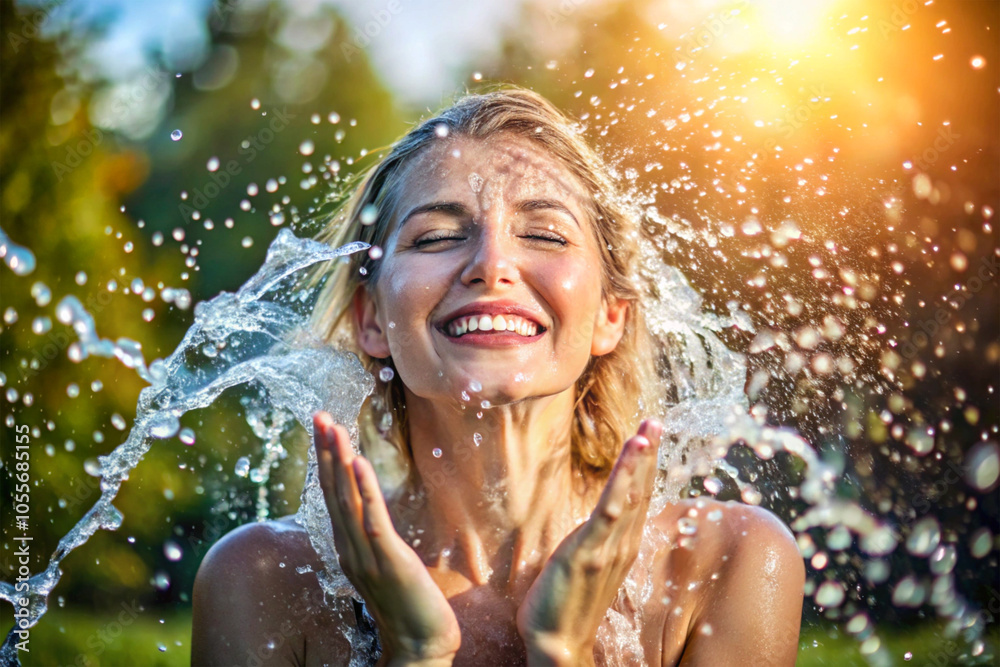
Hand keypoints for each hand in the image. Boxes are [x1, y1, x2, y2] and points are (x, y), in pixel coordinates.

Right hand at [314, 412, 460, 665]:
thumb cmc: (408, 603)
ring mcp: (366, 555)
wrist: (421, 644)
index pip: (332, 494)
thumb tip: (369, 509)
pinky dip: (365, 490)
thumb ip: (373, 536)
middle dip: (326, 451)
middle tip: (318, 415)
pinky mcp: (389, 560)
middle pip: (333, 490)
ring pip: (347, 500)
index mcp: (348, 546)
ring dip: (339, 460)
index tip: (322, 427)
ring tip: (333, 427)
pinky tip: (359, 462)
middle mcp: (349, 548)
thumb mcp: (385, 562)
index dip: (326, 459)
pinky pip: (373, 519)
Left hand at [515, 419, 661, 665]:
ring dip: (640, 460)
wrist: (557, 643)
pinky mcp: (591, 550)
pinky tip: (631, 457)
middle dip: (648, 454)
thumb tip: (595, 523)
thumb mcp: (586, 564)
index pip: (638, 497)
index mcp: (622, 545)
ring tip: (648, 429)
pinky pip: (611, 509)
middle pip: (641, 490)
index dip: (644, 467)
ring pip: (631, 495)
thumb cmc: (565, 604)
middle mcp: (623, 544)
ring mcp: (609, 547)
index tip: (649, 436)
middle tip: (656, 420)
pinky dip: (624, 479)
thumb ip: (595, 542)